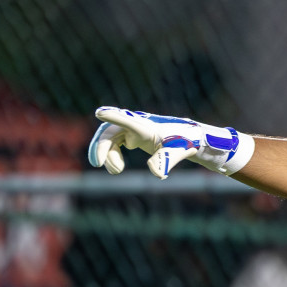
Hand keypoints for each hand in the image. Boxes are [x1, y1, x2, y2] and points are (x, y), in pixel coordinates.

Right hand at [87, 107, 254, 177]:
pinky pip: (115, 143)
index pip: (128, 120)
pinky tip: (118, 168)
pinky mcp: (132, 136)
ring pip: (110, 138)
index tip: (100, 112)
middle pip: (110, 130)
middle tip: (97, 163)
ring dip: (108, 155)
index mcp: (147, 128)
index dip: (113, 116)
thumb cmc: (184, 142)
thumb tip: (156, 174)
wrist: (189, 138)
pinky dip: (112, 155)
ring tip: (117, 171)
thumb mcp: (177, 152)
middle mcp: (137, 125)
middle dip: (101, 146)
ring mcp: (133, 129)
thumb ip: (166, 161)